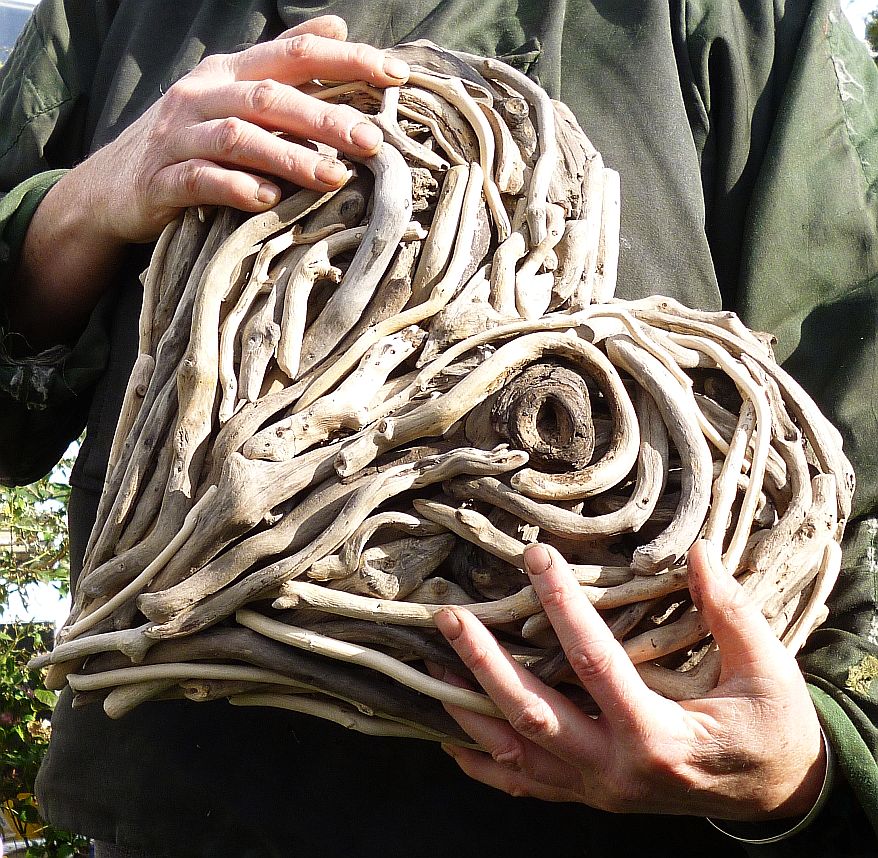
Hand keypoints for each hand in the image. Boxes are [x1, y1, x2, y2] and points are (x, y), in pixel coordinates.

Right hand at [11, 15, 407, 344]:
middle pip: (270, 97)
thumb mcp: (233, 93)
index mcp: (230, 72)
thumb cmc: (190, 139)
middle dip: (325, 117)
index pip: (295, 54)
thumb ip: (283, 64)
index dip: (347, 59)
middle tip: (371, 140)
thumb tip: (338, 26)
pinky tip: (268, 199)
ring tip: (333, 177)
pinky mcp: (162, 180)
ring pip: (238, 137)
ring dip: (289, 156)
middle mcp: (204, 94)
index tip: (397, 72)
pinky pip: (200, 180)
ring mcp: (179, 136)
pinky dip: (236, 187)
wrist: (112, 186)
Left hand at [433, 541, 825, 820]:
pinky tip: (453, 740)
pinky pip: (525, 787)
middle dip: (483, 662)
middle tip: (449, 618)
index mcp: (658, 736)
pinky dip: (485, 764)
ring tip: (431, 666)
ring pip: (515, 752)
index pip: (594, 661)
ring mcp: (597, 789)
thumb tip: (698, 551)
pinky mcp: (591, 796)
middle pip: (531, 713)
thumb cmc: (772, 731)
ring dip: (468, 709)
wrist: (778, 796)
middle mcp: (615, 769)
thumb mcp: (768, 671)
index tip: (535, 556)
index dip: (561, 605)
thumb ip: (729, 611)